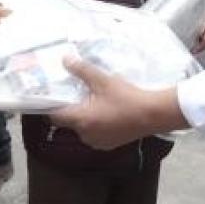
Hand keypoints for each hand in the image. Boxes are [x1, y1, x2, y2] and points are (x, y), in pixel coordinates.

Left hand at [50, 57, 186, 149]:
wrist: (152, 114)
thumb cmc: (126, 97)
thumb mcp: (102, 80)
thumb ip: (82, 70)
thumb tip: (65, 59)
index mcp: (81, 120)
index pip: (55, 116)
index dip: (52, 104)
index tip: (54, 93)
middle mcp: (85, 135)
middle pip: (68, 122)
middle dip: (71, 108)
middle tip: (77, 92)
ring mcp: (97, 142)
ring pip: (82, 128)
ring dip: (84, 116)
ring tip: (93, 100)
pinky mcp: (108, 144)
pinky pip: (94, 134)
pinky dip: (95, 124)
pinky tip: (106, 112)